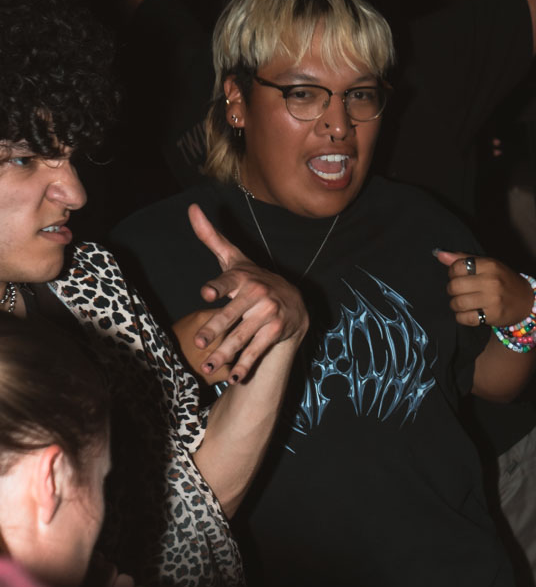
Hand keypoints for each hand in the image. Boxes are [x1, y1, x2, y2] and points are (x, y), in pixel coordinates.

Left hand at [183, 203, 308, 382]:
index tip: (206, 292)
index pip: (228, 281)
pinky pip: (258, 349)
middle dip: (216, 329)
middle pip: (232, 315)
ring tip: (209, 366)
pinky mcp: (276, 332)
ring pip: (243, 336)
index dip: (218, 286)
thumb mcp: (233, 257)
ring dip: (227, 354)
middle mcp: (257, 294)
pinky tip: (234, 377)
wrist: (293, 300)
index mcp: (243, 277)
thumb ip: (210, 237)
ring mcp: (268, 314)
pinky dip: (247, 364)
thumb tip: (191, 208)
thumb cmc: (252, 279)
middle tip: (199, 343)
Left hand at [434, 250, 534, 328]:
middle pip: (454, 286)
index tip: (458, 276)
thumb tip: (440, 254)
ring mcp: (492, 300)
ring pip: (458, 303)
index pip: (457, 267)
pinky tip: (468, 313)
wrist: (526, 301)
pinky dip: (461, 317)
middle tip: (459, 291)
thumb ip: (464, 259)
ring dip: (455, 304)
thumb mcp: (488, 265)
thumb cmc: (503, 281)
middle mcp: (491, 281)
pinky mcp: (492, 316)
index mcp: (490, 265)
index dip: (452, 272)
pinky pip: (465, 318)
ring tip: (462, 303)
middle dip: (452, 290)